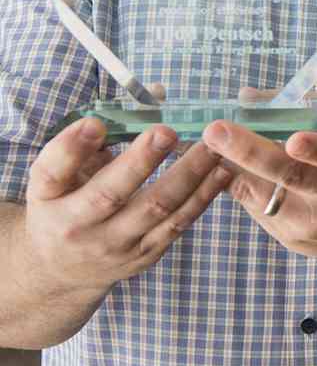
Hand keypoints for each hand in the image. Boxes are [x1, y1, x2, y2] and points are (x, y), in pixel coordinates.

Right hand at [23, 119, 231, 292]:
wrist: (61, 269)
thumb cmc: (63, 205)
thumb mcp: (57, 174)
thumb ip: (90, 138)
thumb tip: (152, 96)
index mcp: (46, 197)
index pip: (50, 172)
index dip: (72, 147)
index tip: (95, 123)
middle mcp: (76, 225)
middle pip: (108, 194)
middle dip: (140, 161)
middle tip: (167, 131)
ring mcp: (113, 244)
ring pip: (155, 209)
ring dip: (188, 175)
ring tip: (211, 147)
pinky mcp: (144, 254)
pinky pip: (178, 224)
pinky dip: (203, 196)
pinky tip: (221, 172)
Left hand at [202, 122, 316, 261]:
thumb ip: (307, 109)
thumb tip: (247, 98)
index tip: (293, 139)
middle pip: (290, 176)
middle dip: (249, 152)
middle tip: (215, 131)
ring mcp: (313, 224)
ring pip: (262, 193)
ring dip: (236, 166)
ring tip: (217, 144)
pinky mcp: (295, 241)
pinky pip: (259, 207)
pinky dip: (248, 184)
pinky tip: (247, 172)